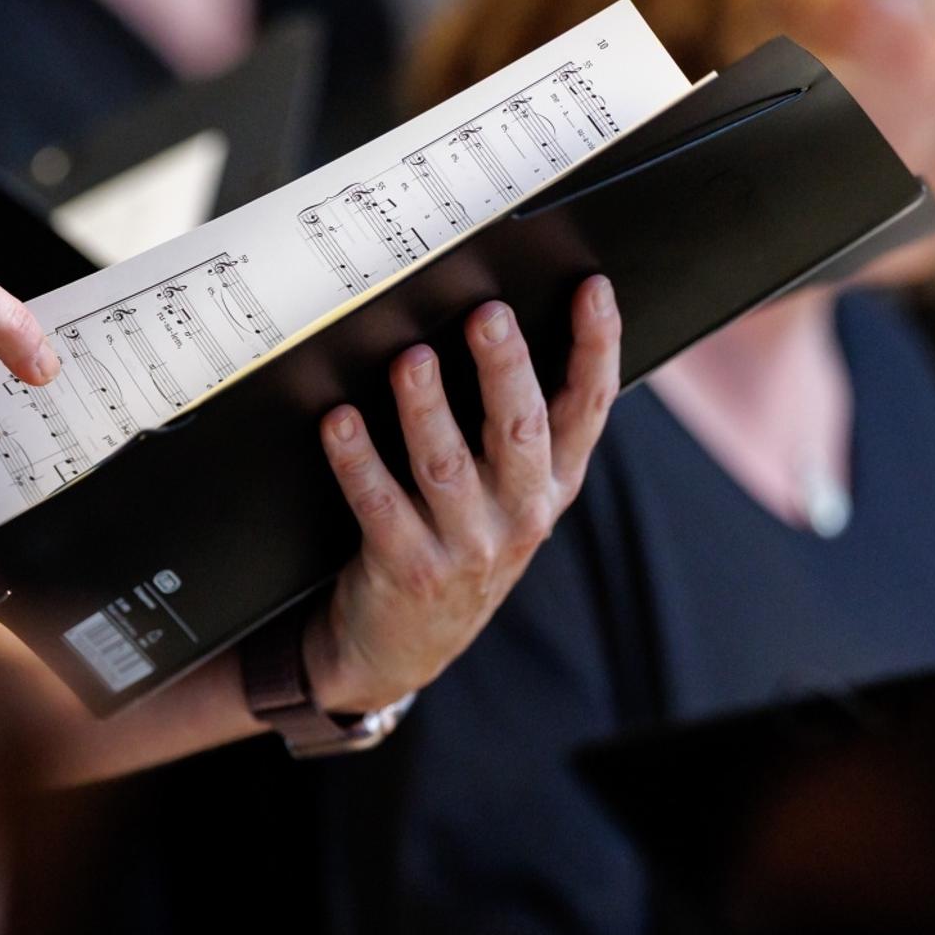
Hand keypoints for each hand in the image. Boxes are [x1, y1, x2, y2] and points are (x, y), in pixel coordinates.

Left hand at [303, 276, 620, 712]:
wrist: (404, 646)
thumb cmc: (455, 544)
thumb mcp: (506, 498)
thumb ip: (512, 428)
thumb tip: (495, 322)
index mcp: (552, 485)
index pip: (588, 407)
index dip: (596, 346)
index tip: (593, 288)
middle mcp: (521, 514)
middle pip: (520, 428)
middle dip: (505, 368)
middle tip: (488, 313)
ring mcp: (467, 546)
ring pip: (447, 465)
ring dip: (426, 409)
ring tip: (409, 361)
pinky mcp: (408, 567)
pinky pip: (379, 504)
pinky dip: (357, 460)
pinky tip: (338, 422)